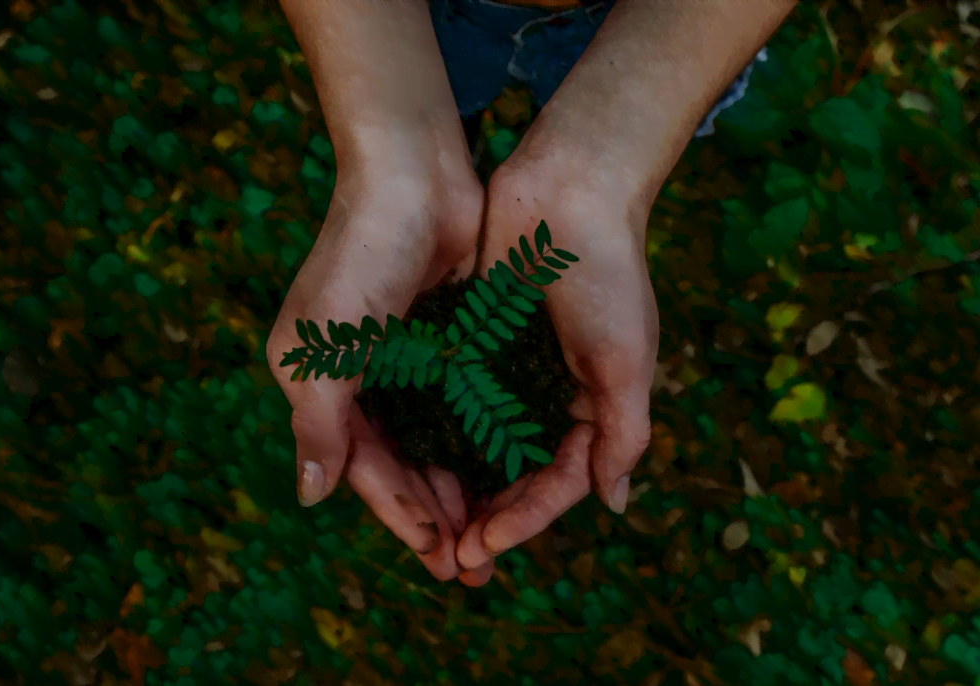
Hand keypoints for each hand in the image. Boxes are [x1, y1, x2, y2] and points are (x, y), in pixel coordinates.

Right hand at [266, 163, 483, 581]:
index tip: (438, 558)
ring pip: (433, 443)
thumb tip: (310, 498)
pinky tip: (503, 471)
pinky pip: (461, 407)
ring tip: (491, 532)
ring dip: (458, 487)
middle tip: (472, 565)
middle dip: (433, 515)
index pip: (363, 468)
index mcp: (322, 384)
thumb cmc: (360, 257)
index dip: (400, 515)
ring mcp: (405, 361)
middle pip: (400, 465)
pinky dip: (477, 442)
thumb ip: (318, 423)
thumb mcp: (324, 346)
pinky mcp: (445, 341)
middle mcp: (361, 379)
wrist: (414, 176)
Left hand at [454, 141, 660, 582]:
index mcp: (592, 407)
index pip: (556, 484)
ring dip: (456, 487)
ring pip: (478, 447)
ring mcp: (509, 372)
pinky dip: (435, 432)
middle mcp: (548, 397)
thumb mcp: (627, 359)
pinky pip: (452, 399)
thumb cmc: (608, 274)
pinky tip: (408, 459)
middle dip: (486, 518)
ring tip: (425, 525)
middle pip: (513, 476)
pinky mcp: (474, 342)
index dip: (523, 520)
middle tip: (450, 559)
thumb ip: (622, 433)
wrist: (569, 190)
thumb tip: (613, 504)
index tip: (484, 546)